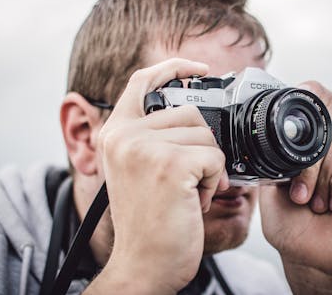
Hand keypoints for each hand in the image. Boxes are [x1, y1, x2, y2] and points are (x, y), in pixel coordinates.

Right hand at [87, 59, 228, 293]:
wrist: (144, 264)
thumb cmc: (150, 220)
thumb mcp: (140, 169)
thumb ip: (155, 136)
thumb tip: (195, 109)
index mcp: (115, 133)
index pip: (143, 81)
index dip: (173, 68)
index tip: (200, 69)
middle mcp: (124, 135)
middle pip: (190, 112)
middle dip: (202, 146)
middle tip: (189, 180)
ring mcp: (145, 148)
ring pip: (206, 135)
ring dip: (209, 166)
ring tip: (189, 192)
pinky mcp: (170, 165)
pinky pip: (215, 156)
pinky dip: (215, 180)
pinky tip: (196, 200)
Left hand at [259, 81, 331, 294]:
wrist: (309, 258)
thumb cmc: (290, 225)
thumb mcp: (271, 184)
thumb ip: (275, 156)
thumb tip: (277, 127)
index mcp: (313, 148)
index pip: (320, 103)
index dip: (313, 93)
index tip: (301, 101)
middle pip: (325, 130)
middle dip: (305, 166)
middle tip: (300, 196)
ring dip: (321, 180)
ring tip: (316, 204)